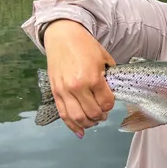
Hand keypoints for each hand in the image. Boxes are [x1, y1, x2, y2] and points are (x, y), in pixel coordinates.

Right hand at [43, 19, 115, 137]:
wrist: (62, 36)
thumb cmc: (85, 45)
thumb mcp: (105, 59)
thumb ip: (109, 78)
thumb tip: (111, 94)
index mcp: (92, 78)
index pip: (106, 103)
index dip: (110, 105)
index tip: (110, 102)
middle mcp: (77, 87)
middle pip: (92, 113)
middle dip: (101, 117)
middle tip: (103, 114)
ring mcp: (64, 91)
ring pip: (77, 118)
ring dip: (88, 124)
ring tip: (93, 122)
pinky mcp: (55, 92)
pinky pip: (63, 114)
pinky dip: (72, 125)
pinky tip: (80, 131)